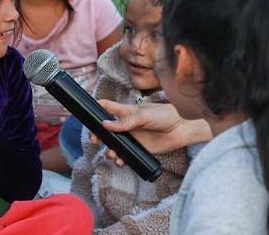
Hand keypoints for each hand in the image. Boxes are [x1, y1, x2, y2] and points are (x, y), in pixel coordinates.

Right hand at [91, 100, 210, 165]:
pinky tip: (121, 161)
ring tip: (112, 154)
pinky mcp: (139, 149)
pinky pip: (125, 156)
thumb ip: (125, 121)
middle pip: (105, 130)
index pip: (106, 107)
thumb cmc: (165, 115)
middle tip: (95, 141)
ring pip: (114, 145)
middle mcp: (126, 125)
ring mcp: (132, 138)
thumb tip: (105, 125)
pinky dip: (120, 160)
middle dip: (98, 136)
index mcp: (126, 112)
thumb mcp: (144, 115)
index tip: (86, 114)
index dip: (95, 109)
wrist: (181, 128)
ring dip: (109, 150)